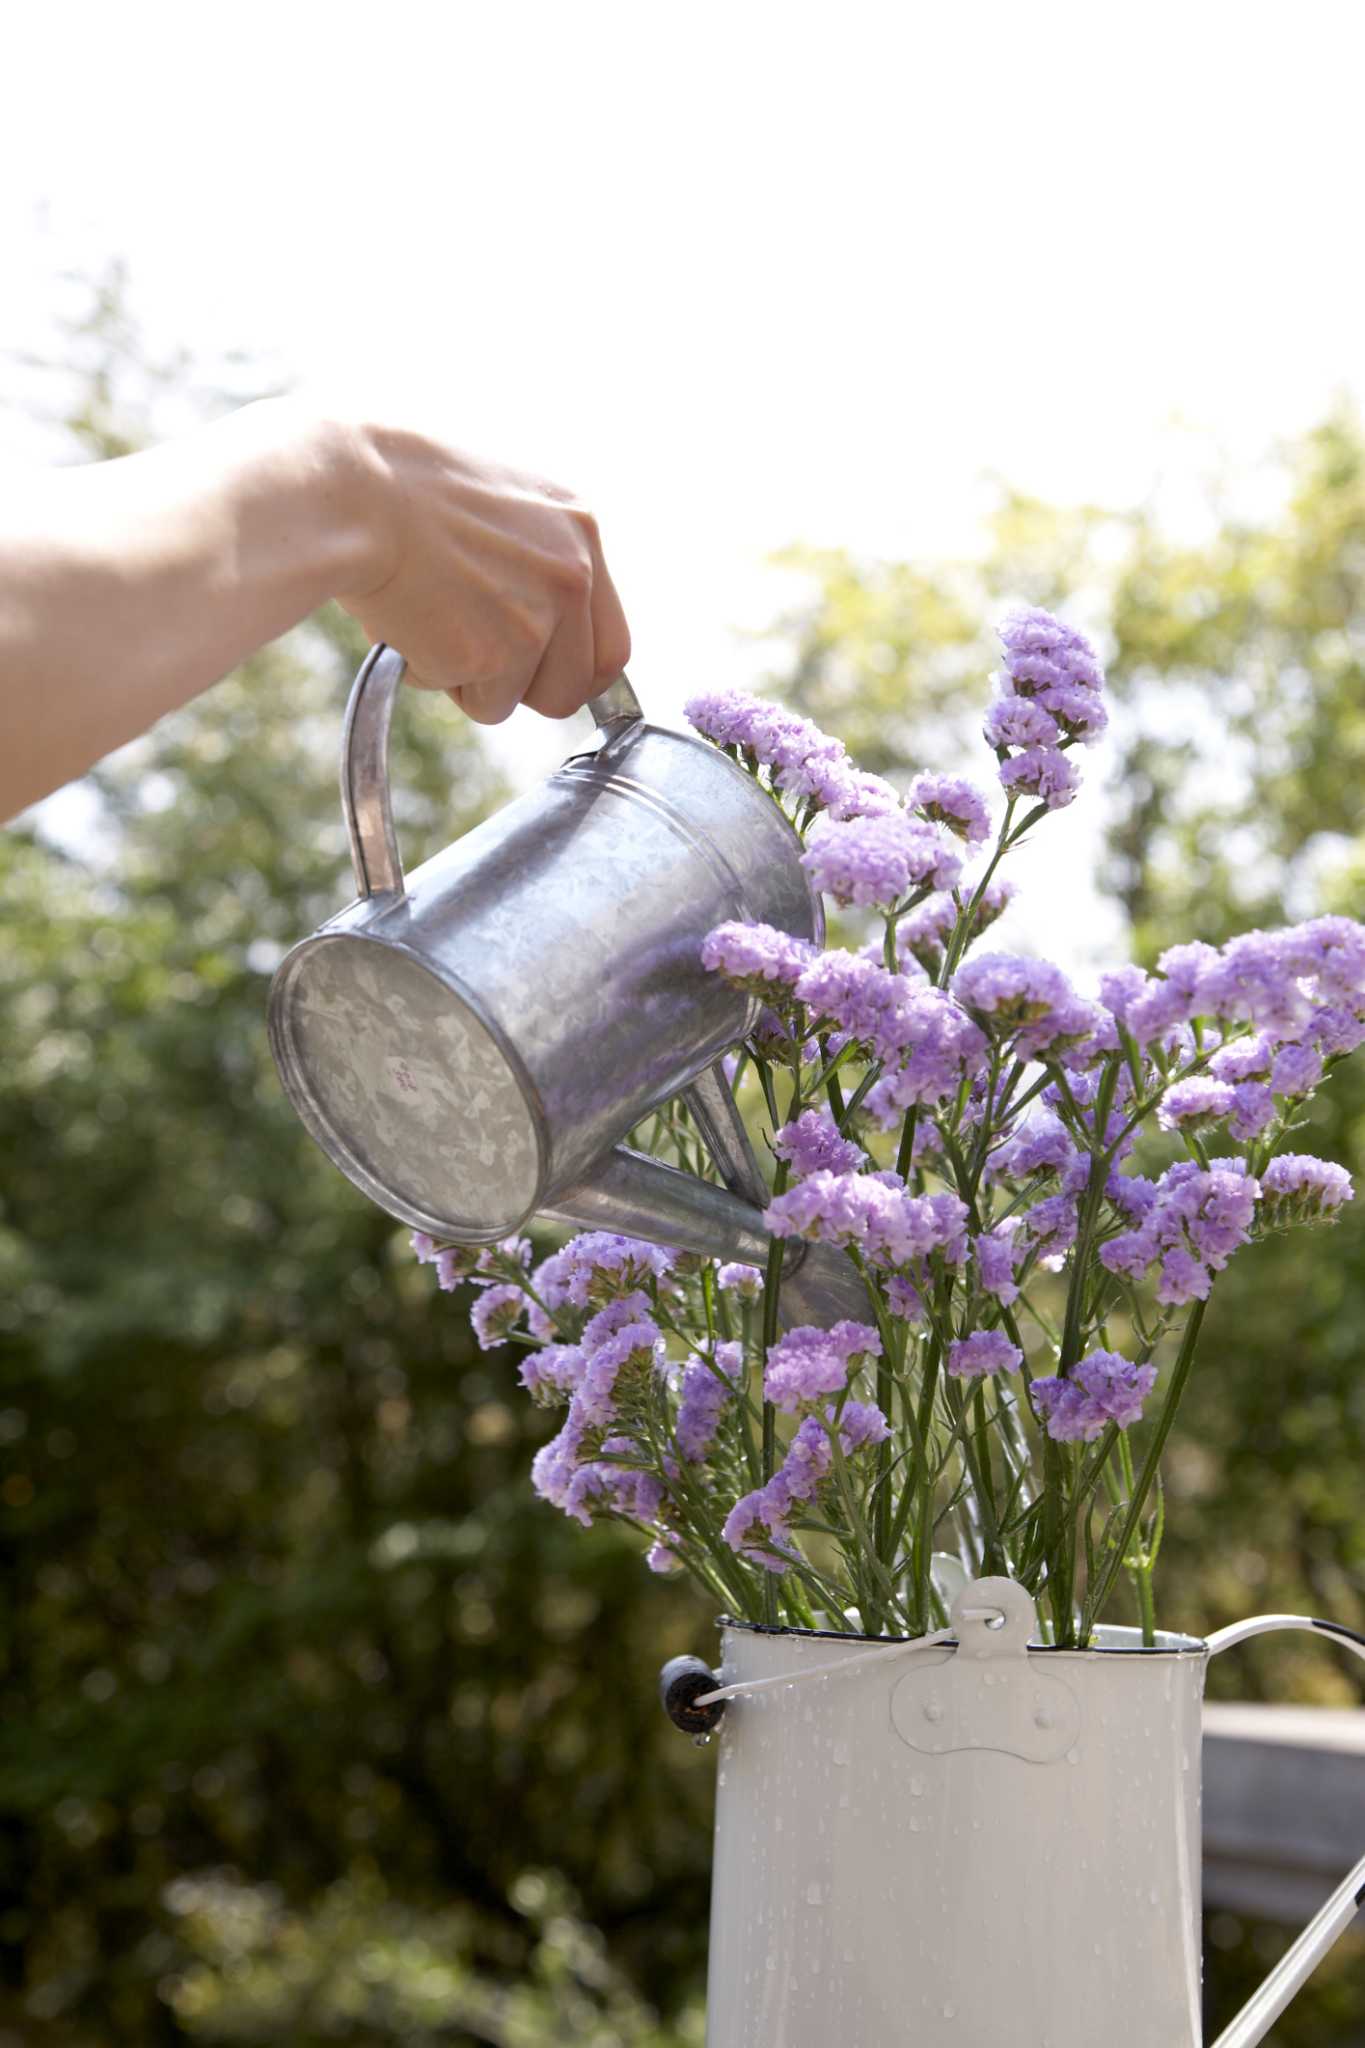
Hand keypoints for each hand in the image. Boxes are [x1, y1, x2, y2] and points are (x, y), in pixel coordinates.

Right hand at [334, 425, 631, 723]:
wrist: (351, 488)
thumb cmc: (400, 487)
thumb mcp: (497, 503)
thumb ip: (534, 561)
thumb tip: (540, 630)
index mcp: (579, 529)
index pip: (612, 643)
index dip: (575, 672)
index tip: (543, 679)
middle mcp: (574, 574)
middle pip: (575, 687)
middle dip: (524, 689)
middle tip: (476, 659)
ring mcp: (537, 616)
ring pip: (516, 700)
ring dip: (471, 678)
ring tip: (430, 617)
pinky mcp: (493, 653)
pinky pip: (472, 699)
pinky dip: (435, 674)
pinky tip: (411, 621)